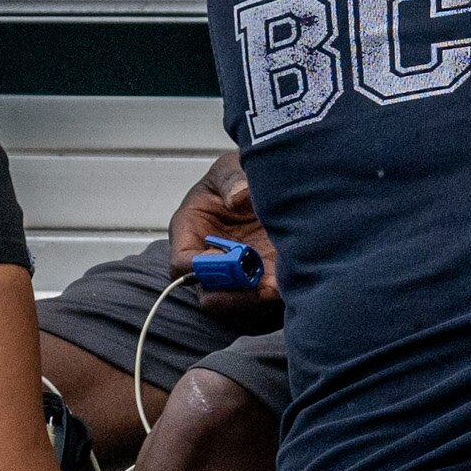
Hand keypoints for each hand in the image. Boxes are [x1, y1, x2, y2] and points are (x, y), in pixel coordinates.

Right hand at [165, 151, 282, 328]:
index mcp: (189, 232)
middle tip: (252, 283)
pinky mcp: (262, 278)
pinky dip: (275, 294)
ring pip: (237, 302)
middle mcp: (209, 259)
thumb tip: (238, 198)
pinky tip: (289, 284)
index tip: (223, 260)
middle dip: (229, 292)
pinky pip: (264, 297)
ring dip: (254, 298)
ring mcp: (235, 273)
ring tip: (274, 286)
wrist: (268, 183)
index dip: (198, 268)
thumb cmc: (237, 176)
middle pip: (208, 293)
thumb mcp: (229, 168)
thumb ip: (231, 179)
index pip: (181, 264)